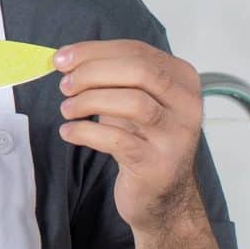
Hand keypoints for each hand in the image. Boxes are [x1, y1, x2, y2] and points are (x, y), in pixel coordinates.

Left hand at [54, 39, 205, 233]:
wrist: (163, 196)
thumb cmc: (143, 140)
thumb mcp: (133, 101)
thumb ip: (111, 77)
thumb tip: (67, 60)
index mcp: (182, 79)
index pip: (137, 51)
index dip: (95, 51)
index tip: (62, 59)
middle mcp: (187, 105)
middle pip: (139, 71)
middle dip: (93, 73)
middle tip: (65, 85)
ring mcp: (175, 136)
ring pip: (133, 102)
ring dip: (89, 101)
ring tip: (67, 109)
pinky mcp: (157, 164)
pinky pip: (117, 139)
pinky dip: (85, 131)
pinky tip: (69, 132)